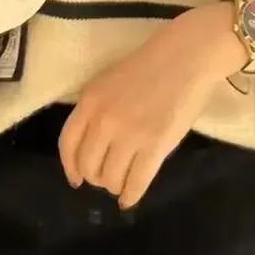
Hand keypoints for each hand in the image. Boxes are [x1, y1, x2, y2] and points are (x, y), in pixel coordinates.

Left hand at [58, 2, 248, 208]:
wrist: (186, 56)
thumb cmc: (151, 62)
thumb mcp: (110, 81)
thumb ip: (97, 108)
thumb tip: (93, 142)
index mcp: (90, 100)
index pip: (68, 144)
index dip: (70, 166)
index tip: (76, 179)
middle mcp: (103, 121)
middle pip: (88, 166)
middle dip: (96, 177)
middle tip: (107, 176)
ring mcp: (129, 136)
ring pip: (110, 179)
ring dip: (114, 185)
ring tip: (122, 181)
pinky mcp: (154, 147)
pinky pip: (135, 183)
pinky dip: (131, 196)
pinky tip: (130, 198)